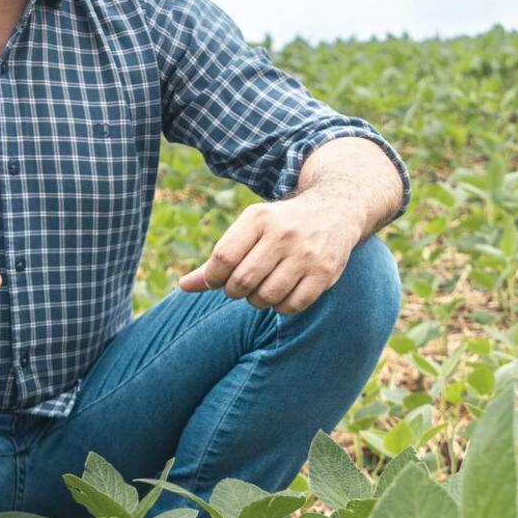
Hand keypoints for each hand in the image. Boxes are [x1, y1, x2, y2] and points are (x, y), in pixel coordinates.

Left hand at [177, 194, 360, 313]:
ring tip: (264, 288)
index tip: (220, 278)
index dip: (214, 277)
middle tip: (244, 285)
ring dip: (258, 300)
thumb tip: (183, 286)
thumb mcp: (248, 231)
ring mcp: (305, 253)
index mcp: (258, 218)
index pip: (222, 258)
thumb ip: (216, 261)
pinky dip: (282, 306)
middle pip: (242, 282)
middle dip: (236, 291)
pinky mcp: (324, 272)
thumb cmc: (279, 227)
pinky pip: (292, 306)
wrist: (335, 211)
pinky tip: (284, 293)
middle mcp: (283, 233)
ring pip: (265, 297)